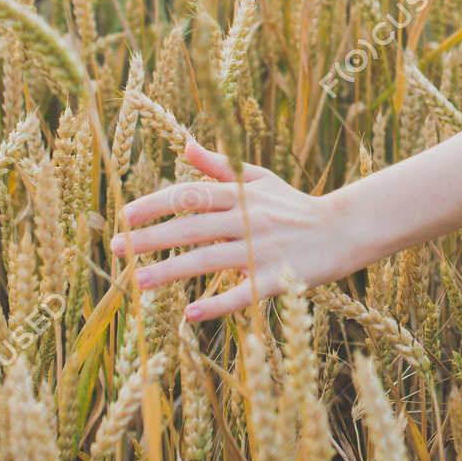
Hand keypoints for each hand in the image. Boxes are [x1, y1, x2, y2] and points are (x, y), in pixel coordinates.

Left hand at [111, 135, 356, 322]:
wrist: (344, 230)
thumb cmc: (295, 205)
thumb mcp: (260, 179)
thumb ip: (220, 166)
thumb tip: (186, 145)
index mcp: (242, 194)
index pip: (191, 196)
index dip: (156, 204)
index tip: (124, 215)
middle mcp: (248, 219)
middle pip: (193, 227)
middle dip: (152, 238)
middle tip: (116, 248)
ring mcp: (262, 250)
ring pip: (210, 260)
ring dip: (171, 271)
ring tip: (137, 282)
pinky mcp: (276, 279)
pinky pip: (242, 294)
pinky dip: (217, 305)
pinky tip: (189, 316)